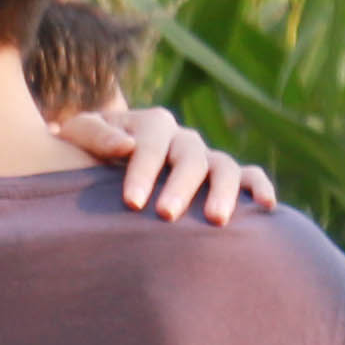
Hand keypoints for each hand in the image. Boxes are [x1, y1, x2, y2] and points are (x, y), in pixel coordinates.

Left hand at [62, 101, 275, 224]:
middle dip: (179, 186)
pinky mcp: (221, 175)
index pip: (150, 145)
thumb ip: (95, 135)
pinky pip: (249, 175)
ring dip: (223, 191)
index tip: (131, 202)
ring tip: (215, 220)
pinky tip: (265, 207)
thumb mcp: (79, 133)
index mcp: (150, 125)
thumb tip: (125, 145)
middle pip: (190, 158)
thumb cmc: (83, 149)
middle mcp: (183, 138)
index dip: (142, 172)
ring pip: (223, 167)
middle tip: (166, 215)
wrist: (97, 159)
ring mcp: (205, 156)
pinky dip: (260, 186)